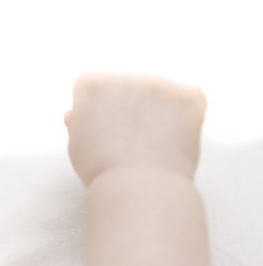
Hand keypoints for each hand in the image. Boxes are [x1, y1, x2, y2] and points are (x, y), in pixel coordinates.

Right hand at [63, 73, 206, 185]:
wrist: (139, 188)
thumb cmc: (104, 173)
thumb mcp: (76, 146)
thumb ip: (78, 123)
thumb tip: (79, 113)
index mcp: (92, 85)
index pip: (93, 87)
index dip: (96, 112)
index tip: (100, 132)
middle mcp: (126, 76)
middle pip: (127, 86)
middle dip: (128, 107)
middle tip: (127, 141)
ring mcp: (161, 85)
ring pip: (158, 92)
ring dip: (155, 111)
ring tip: (149, 144)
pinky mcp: (189, 96)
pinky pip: (189, 100)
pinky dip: (184, 117)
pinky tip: (170, 140)